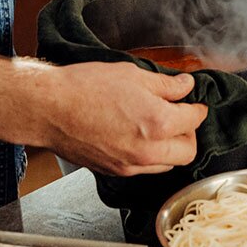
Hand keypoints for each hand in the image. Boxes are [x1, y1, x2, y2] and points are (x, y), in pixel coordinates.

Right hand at [0, 50, 205, 178]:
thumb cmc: (86, 87)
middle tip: (181, 116)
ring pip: (167, 165)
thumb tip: (186, 86)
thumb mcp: (133, 74)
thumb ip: (165, 85)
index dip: (198, 107)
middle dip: (189, 133)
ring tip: (160, 126)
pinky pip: (145, 169)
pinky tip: (139, 136)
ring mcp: (130, 165)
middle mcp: (147, 151)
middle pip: (188, 151)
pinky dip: (150, 156)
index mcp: (157, 122)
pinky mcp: (114, 171)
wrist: (49, 108)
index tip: (194, 101)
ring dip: (171, 148)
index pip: (194, 120)